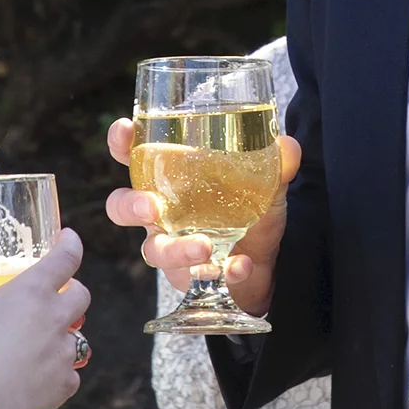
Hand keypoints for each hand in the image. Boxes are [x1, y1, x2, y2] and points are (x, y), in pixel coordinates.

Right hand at [0, 230, 91, 408]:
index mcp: (32, 291)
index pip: (66, 257)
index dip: (70, 244)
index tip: (68, 239)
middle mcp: (55, 318)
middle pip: (81, 295)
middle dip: (72, 292)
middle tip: (56, 297)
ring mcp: (62, 352)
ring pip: (78, 337)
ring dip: (62, 337)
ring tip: (39, 345)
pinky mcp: (63, 384)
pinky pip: (70, 374)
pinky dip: (58, 373)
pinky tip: (38, 378)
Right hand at [103, 117, 301, 316]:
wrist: (269, 265)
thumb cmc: (252, 212)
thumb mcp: (267, 185)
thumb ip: (276, 165)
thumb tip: (287, 146)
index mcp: (170, 180)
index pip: (134, 156)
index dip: (122, 143)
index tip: (124, 130)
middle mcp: (161, 212)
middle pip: (121, 207)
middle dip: (129, 206)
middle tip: (151, 208)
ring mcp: (171, 246)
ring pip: (154, 250)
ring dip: (176, 249)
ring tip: (204, 247)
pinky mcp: (189, 277)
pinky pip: (195, 278)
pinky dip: (221, 272)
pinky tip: (240, 266)